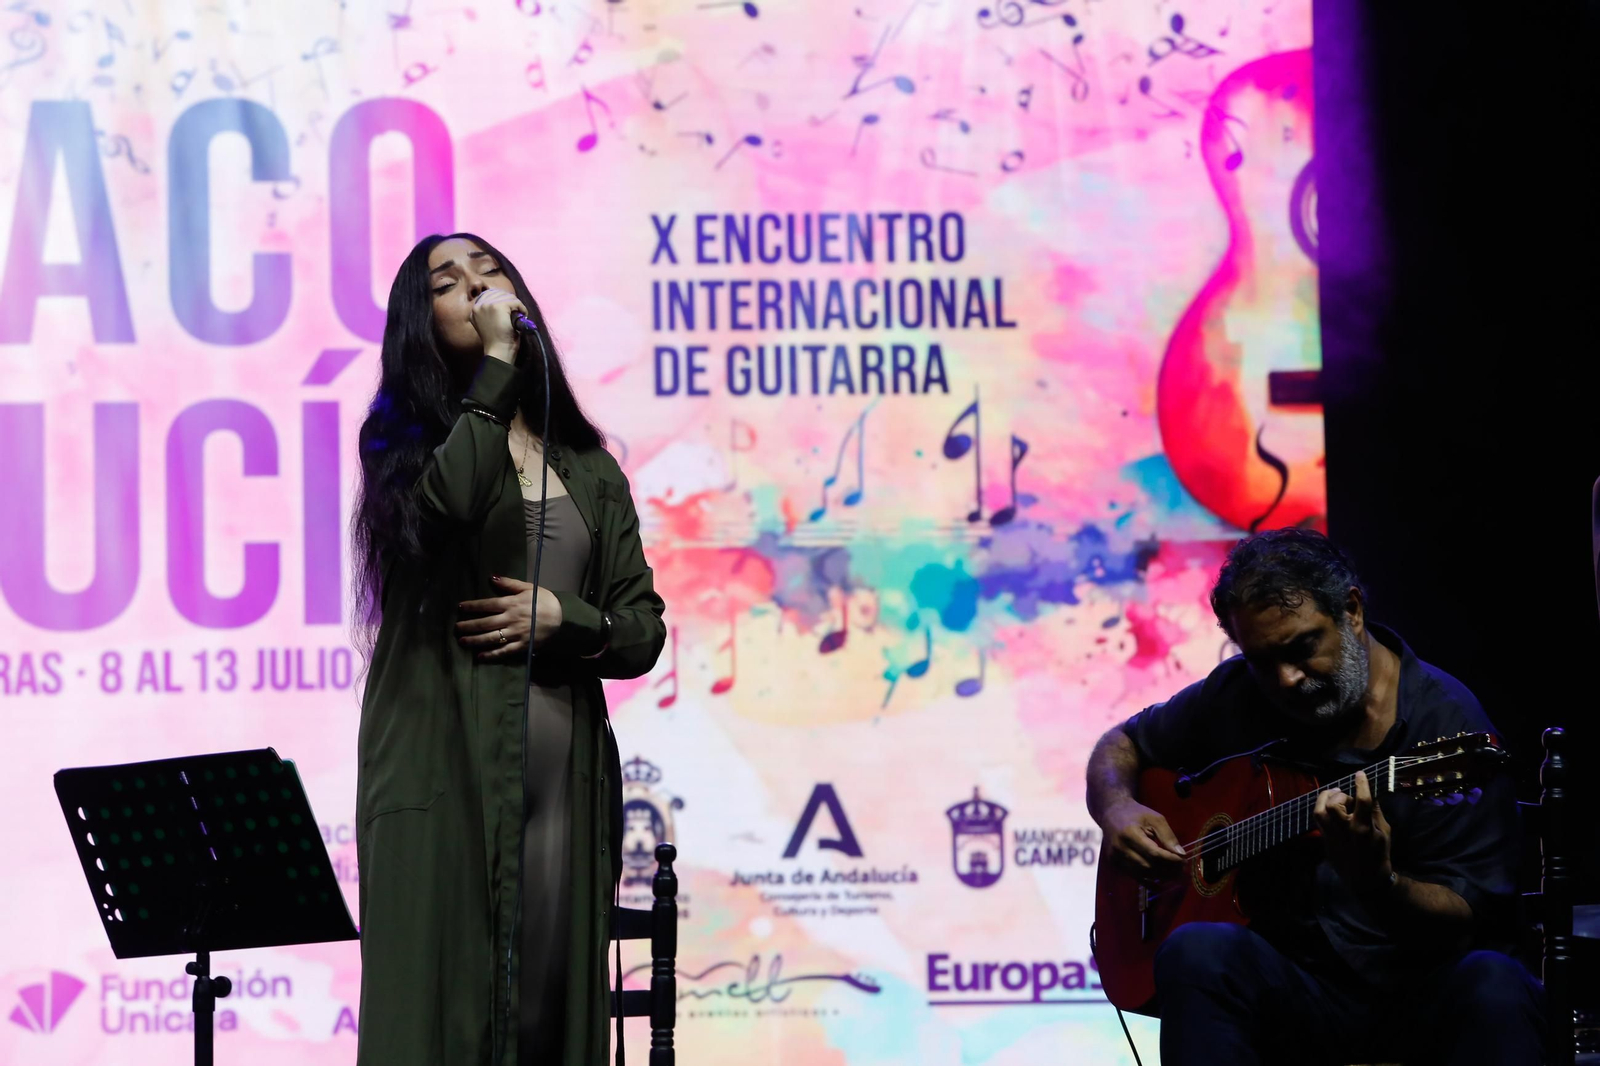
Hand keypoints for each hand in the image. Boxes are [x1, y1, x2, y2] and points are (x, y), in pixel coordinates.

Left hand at [455, 576, 562, 660]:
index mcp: (512, 603)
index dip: (472, 607)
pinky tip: (480, 656)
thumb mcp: (528, 588)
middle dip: (469, 625)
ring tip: (462, 641)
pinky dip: (491, 655)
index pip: (487, 605)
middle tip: (456, 628)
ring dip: (475, 640)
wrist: (563, 618)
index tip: (460, 608)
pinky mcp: (522, 646)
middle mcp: (511, 619)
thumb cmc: (544, 601)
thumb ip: (509, 584)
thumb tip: (491, 578)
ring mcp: (516, 634)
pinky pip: (504, 651)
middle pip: (485, 623)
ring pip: (491, 638)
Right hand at [468, 289, 526, 363]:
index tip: (511, 308)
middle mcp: (479, 305)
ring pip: (508, 297)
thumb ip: (490, 312)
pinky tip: (523, 316)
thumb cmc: (496, 341)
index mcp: (474, 310)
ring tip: (520, 315)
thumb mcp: (489, 323)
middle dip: (510, 301)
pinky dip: (522, 308)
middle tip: (517, 312)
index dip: (502, 299)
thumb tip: (504, 299)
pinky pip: (515, 301)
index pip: (489, 295)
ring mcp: (488, 305)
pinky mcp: (498, 306)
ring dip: (517, 305)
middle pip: (499, 293)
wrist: (498, 350)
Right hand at [1102, 801, 1186, 882]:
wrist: (1111, 813)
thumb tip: (1181, 854)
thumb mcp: (1155, 819)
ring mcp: (1116, 858)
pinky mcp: (1116, 864)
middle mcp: (1120, 848)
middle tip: (1181, 869)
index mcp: (1129, 833)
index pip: (1153, 853)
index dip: (1170, 859)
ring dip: (1160, 876)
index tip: (1183, 860)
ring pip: (1142, 874)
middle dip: (1168, 869)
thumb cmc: (1135, 814)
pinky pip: (1135, 878)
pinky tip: (1161, 884)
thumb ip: (1168, 836)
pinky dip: (1149, 883)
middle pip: (1148, 866)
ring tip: (1174, 874)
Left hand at [1314, 770, 1393, 891]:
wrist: (1366, 879)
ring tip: (1335, 796)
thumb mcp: (1384, 831)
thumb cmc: (1379, 854)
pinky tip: (1330, 808)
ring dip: (1325, 799)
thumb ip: (1375, 811)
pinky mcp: (1324, 840)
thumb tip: (1369, 793)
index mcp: (1364, 828)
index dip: (1361, 784)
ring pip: (1319, 811)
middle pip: (1334, 805)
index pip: (1362, 800)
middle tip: (1347, 797)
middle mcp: (1346, 831)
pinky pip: (1318, 820)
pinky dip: (1323, 809)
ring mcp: (1332, 836)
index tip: (1360, 774)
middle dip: (1340, 796)